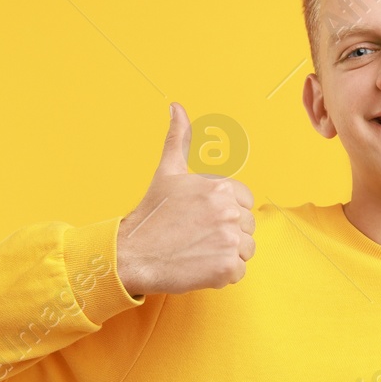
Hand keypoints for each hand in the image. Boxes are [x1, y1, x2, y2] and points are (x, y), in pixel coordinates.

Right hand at [116, 102, 256, 296]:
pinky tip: (198, 265)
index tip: (202, 218)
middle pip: (248, 227)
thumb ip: (179, 139)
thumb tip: (176, 107)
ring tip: (198, 251)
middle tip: (196, 236)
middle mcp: (229, 211)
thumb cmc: (152, 214)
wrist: (133, 254)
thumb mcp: (167, 171)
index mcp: (220, 187)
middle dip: (227, 234)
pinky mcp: (227, 268)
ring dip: (227, 254)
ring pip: (247, 250)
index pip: (245, 202)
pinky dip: (222, 274)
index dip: (226, 212)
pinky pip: (239, 272)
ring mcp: (230, 240)